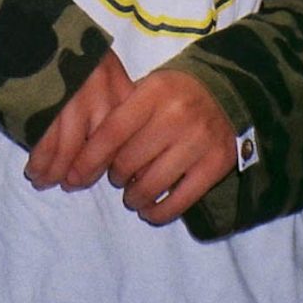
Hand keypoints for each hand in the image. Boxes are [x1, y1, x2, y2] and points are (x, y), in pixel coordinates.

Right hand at [24, 46, 133, 189]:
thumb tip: (114, 144)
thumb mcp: (102, 65)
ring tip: (46, 180)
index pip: (127, 138)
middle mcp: (101, 95)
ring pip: (70, 152)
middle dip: (84, 173)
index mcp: (119, 87)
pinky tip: (35, 171)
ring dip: (57, 172)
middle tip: (73, 182)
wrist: (33, 23)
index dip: (117, 162)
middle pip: (101, 150)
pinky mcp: (46, 104)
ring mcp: (72, 100)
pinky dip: (40, 162)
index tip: (109, 175)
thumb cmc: (70, 47)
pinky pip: (46, 144)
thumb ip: (112, 99)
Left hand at [62, 68, 237, 225]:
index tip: (75, 176)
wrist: (227, 93)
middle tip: (117, 178)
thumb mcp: (149, 89)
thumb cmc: (175, 94)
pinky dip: (158, 213)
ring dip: (134, 197)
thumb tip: (83, 154)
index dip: (90, 159)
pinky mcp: (216, 166)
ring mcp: (198, 141)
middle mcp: (177, 115)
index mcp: (155, 92)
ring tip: (132, 195)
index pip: (113, 131)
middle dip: (116, 176)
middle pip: (129, 161)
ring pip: (150, 185)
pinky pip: (179, 201)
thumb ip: (121, 114)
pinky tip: (150, 210)